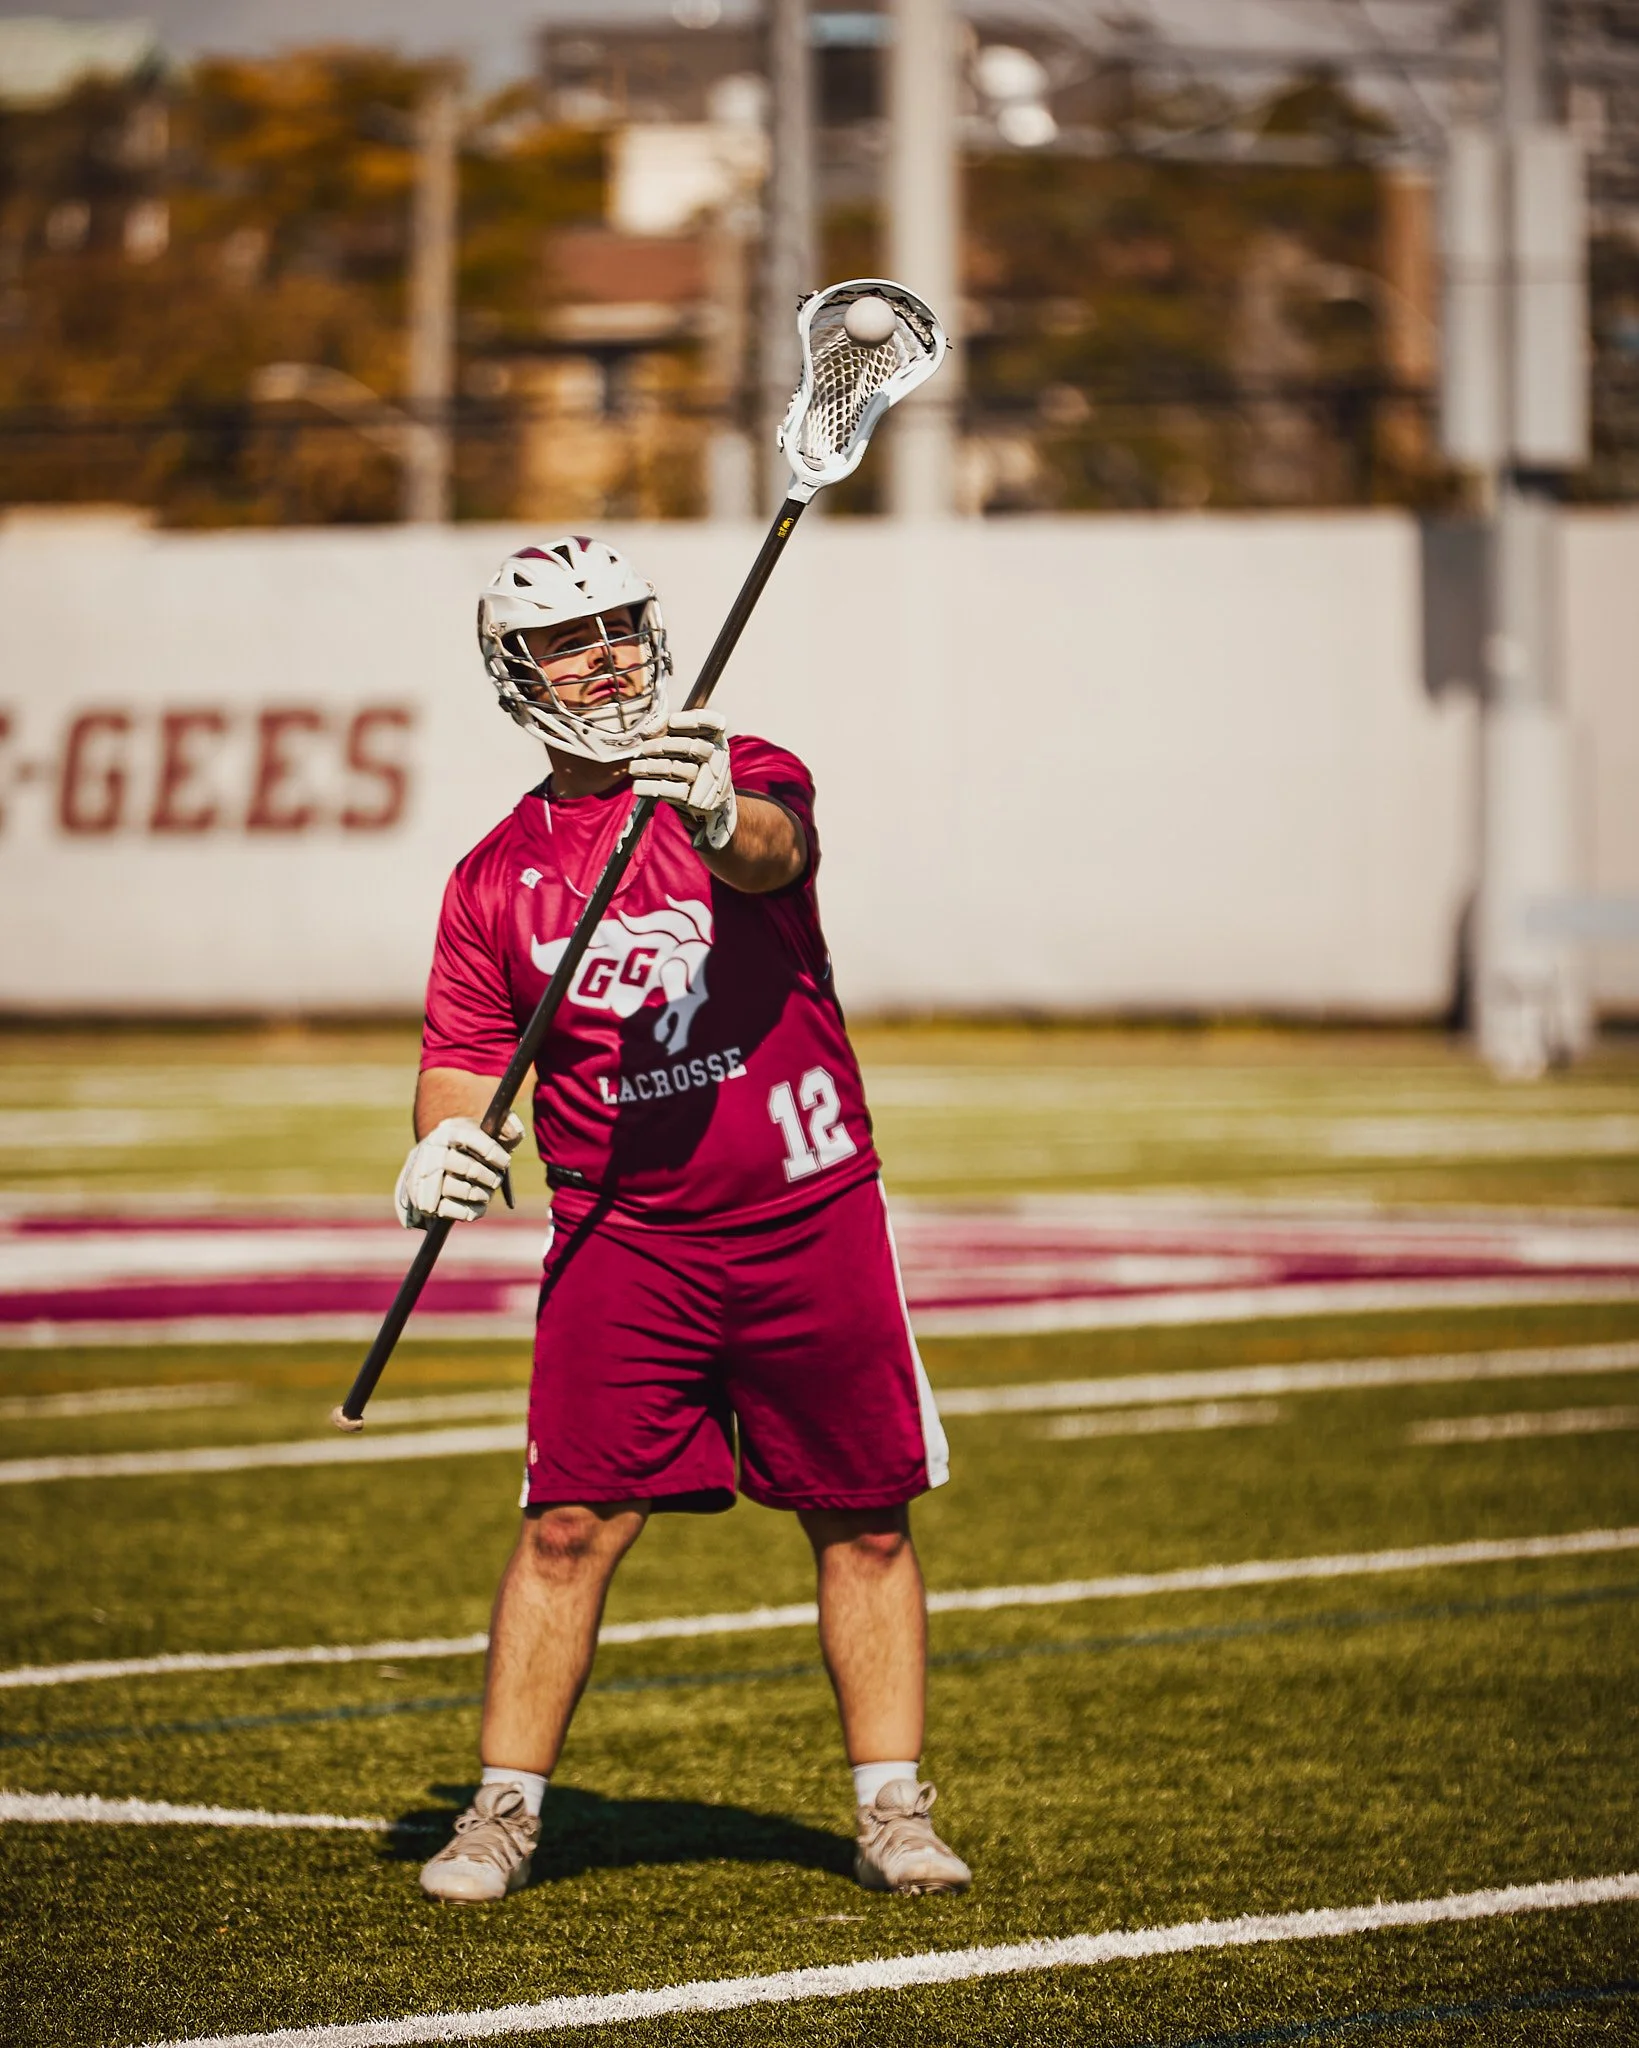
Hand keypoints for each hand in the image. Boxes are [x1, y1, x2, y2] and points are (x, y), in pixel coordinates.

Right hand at [395, 1114, 523, 1227]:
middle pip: (465, 1167)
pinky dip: (470, 1211)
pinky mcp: (423, 1202)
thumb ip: (507, 1128)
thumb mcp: (488, 1134)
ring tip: (486, 1193)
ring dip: (480, 1194)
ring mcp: (424, 1177)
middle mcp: (432, 1151)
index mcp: (449, 1132)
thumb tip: (516, 1131)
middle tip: (496, 1181)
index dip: (491, 1151)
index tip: (505, 1162)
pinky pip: (449, 1210)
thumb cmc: (471, 1149)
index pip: (469, 1138)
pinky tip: (477, 1205)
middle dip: (487, 1177)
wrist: (438, 1168)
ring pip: (457, 1189)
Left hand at [629, 710, 737, 850]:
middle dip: (662, 747)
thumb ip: (664, 729)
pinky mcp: (698, 801)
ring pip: (675, 769)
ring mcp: (711, 780)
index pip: (712, 722)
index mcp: (716, 737)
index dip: (690, 721)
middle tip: (644, 750)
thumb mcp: (682, 741)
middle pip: (691, 747)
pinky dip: (648, 787)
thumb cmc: (690, 764)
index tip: (672, 722)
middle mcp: (718, 756)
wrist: (707, 802)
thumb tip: (648, 728)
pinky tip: (638, 785)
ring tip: (635, 768)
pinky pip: (668, 790)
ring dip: (649, 768)